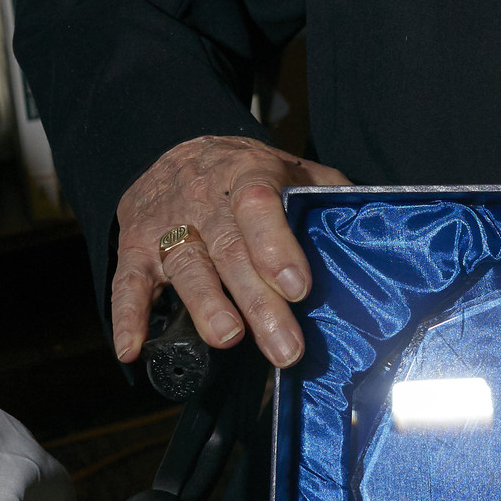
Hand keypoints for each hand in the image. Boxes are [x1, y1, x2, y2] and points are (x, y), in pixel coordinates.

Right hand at [112, 133, 348, 371]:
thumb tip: (373, 224)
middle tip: (285, 347)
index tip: (298, 286)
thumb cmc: (247, 175)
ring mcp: (167, 225)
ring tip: (228, 338)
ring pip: (187, 268)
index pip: (260, 206)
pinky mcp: (135, 248)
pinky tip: (132, 348)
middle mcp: (203, 200)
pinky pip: (127, 283)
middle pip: (231, 251)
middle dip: (259, 302)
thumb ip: (325, 192)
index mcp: (247, 176)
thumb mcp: (290, 168)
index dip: (277, 245)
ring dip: (206, 306)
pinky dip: (127, 316)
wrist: (174, 151)